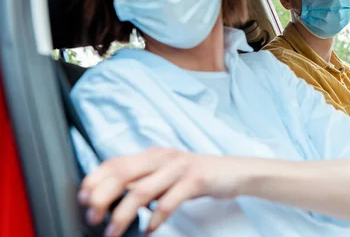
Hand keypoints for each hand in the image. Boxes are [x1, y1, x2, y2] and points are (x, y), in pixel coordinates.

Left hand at [78, 148, 243, 236]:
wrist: (233, 171)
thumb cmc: (196, 175)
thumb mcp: (166, 173)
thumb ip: (143, 180)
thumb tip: (112, 199)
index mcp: (152, 154)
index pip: (115, 162)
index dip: (94, 180)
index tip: (81, 200)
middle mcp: (162, 157)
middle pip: (122, 174)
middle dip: (101, 197)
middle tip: (92, 218)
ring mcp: (179, 168)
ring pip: (141, 190)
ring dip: (122, 215)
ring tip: (113, 232)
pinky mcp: (195, 180)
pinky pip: (169, 202)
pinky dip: (155, 219)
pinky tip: (148, 230)